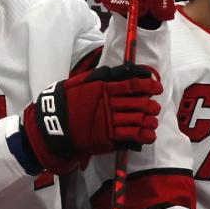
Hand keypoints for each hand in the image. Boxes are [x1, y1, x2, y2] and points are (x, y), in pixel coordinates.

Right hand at [20, 64, 161, 175]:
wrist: (53, 126)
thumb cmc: (66, 102)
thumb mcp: (80, 82)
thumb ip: (101, 76)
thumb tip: (122, 70)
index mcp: (102, 87)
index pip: (132, 84)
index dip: (148, 85)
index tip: (156, 86)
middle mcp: (108, 103)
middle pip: (139, 102)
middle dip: (151, 105)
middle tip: (155, 107)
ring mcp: (109, 121)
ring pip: (138, 119)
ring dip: (150, 120)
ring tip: (153, 121)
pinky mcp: (108, 138)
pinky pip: (132, 136)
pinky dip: (144, 135)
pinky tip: (149, 135)